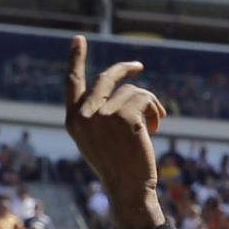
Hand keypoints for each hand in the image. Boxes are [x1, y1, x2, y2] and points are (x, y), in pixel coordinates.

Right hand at [64, 34, 166, 228]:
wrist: (129, 190)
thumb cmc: (118, 169)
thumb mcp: (99, 141)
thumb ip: (99, 115)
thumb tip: (121, 89)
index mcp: (73, 120)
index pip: (72, 83)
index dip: (75, 59)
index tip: (79, 39)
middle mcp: (84, 115)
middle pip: (106, 78)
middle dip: (125, 69)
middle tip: (138, 66)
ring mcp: (103, 114)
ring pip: (132, 90)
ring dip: (148, 105)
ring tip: (153, 125)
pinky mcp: (125, 116)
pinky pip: (144, 98)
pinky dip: (155, 110)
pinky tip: (155, 128)